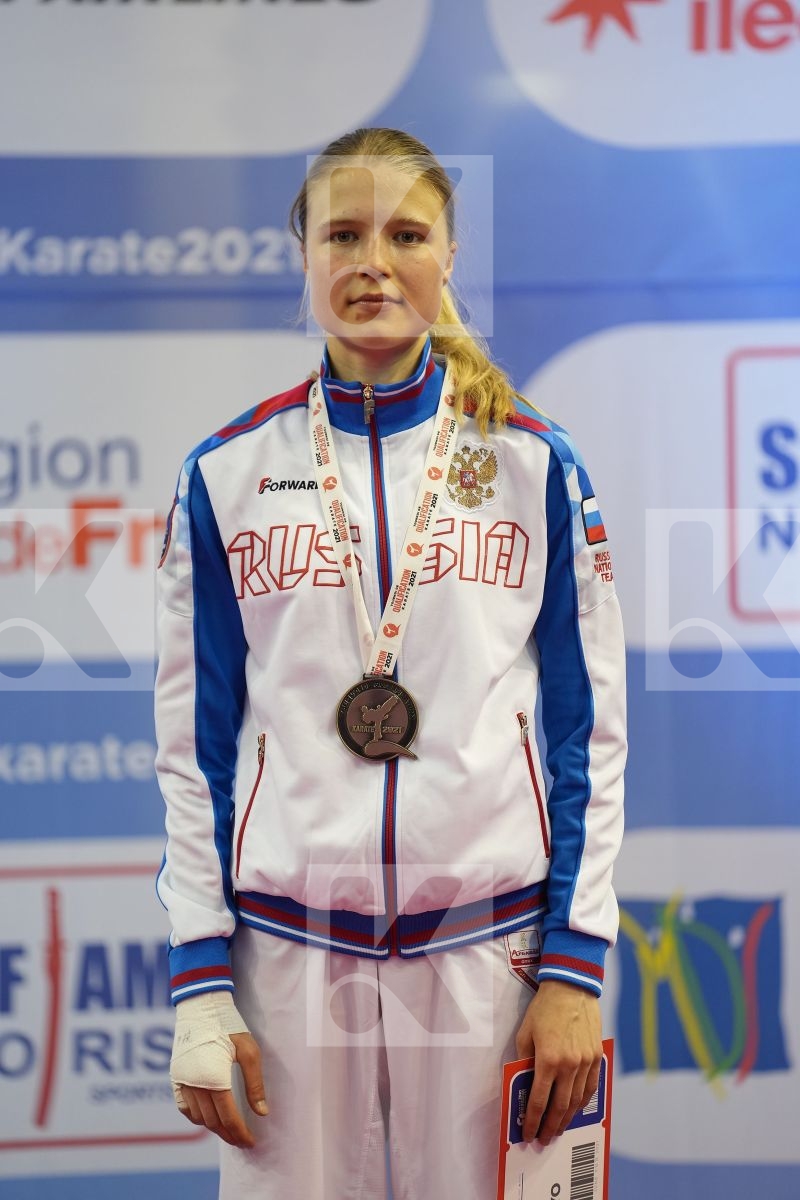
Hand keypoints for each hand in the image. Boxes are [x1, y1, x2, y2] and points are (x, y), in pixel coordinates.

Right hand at [175, 1031, 266, 1147]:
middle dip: (229, 1135)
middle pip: (213, 1122)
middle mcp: (194, 1085)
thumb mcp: (249, 1051)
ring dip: (214, 1128)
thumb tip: (262, 1113)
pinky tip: (208, 1119)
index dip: (241, 1133)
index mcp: (214, 1079)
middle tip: (242, 1141)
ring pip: (198, 1117)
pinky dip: (196, 1118)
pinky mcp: (175, 1077)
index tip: (251, 1142)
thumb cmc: (228, 1025)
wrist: (200, 1006)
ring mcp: (182, 1082)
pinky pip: (184, 1107)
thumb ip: (255, 1084)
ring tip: (229, 1131)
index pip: (229, 1118)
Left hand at [514, 979, 601, 1145]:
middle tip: (544, 1139)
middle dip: (550, 1126)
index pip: (539, 1100)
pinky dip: (583, 1102)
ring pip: (577, 1101)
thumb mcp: (526, 1033)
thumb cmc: (544, 1009)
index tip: (528, 1134)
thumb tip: (524, 1083)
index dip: (533, 1121)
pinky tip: (575, 1109)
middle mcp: (569, 1065)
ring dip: (567, 1118)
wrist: (571, 988)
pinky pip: (591, 1087)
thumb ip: (525, 1060)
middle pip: (560, 1107)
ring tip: (558, 1129)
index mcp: (547, 1060)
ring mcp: (586, 1062)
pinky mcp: (596, 1057)